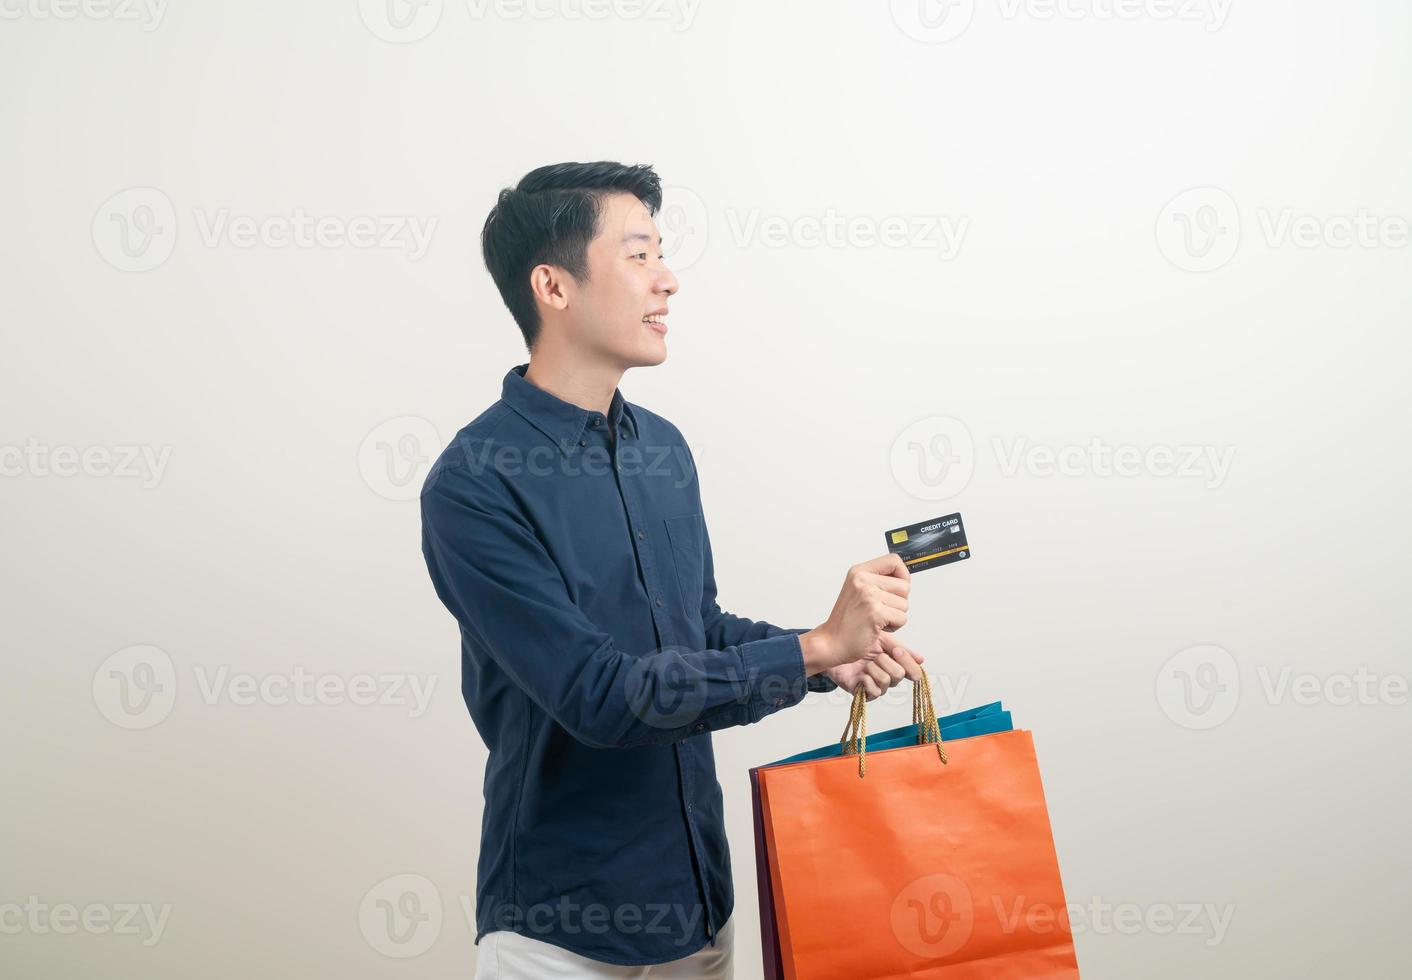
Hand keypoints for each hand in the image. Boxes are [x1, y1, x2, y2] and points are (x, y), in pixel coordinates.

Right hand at [800, 554, 909, 672]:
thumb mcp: (858, 590)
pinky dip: (894, 626)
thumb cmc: (846, 621)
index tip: (896, 589)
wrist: (832, 642)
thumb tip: (904, 578)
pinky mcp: (875, 612)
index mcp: (859, 571)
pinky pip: (901, 618)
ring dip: (895, 616)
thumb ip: (879, 580)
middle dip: (899, 601)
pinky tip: (877, 626)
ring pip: (904, 604)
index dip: (902, 575)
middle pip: (904, 585)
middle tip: (881, 609)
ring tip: (876, 619)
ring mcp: (868, 595)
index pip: (894, 561)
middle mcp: (863, 580)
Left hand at [825, 633, 925, 700]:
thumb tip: (922, 659)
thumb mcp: (881, 640)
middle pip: (900, 675)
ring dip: (875, 668)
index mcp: (895, 665)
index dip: (908, 662)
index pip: (913, 671)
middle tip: (876, 654)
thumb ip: (901, 648)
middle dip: (886, 661)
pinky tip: (860, 673)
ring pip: (887, 681)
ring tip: (865, 662)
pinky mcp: (865, 694)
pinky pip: (874, 691)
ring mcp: (877, 686)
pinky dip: (867, 679)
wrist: (834, 649)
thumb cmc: (856, 643)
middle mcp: (888, 677)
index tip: (896, 651)